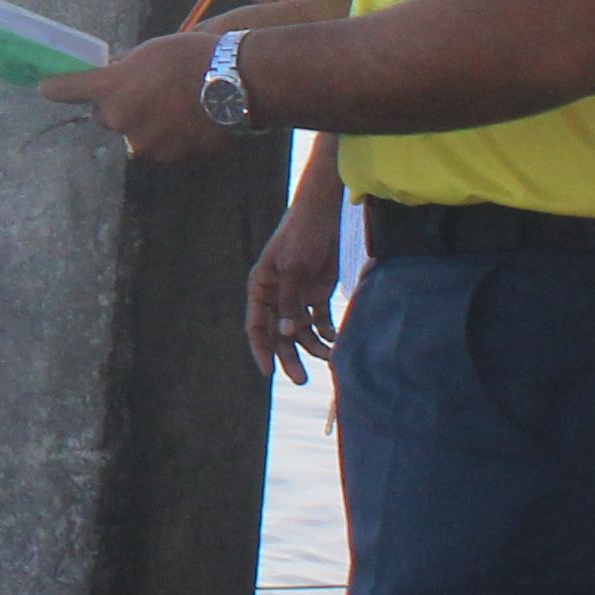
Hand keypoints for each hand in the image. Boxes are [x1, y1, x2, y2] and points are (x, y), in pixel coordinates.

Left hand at [40, 30, 227, 163]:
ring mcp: (144, 143)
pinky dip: (167, 134)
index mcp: (111, 89)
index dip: (56, 87)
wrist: (237, 85)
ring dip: (145, 121)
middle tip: (143, 88)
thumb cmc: (192, 57)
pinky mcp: (169, 157)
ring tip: (175, 101)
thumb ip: (125, 68)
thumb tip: (114, 74)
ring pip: (134, 132)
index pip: (66, 90)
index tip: (45, 86)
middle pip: (105, 115)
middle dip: (117, 105)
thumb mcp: (150, 51)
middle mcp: (120, 121)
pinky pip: (159, 144)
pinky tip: (189, 117)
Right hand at [247, 190, 341, 383]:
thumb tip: (286, 334)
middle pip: (280, 334)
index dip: (261, 349)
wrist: (324, 214)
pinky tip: (337, 341)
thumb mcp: (293, 269)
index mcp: (261, 288)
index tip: (269, 372)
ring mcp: (297, 295)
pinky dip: (328, 332)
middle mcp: (277, 295)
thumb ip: (289, 302)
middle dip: (290, 356)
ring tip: (330, 359)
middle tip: (300, 380)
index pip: (257, 326)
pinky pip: (320, 320)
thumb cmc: (301, 237)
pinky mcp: (317, 292)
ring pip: (302, 330)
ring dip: (314, 346)